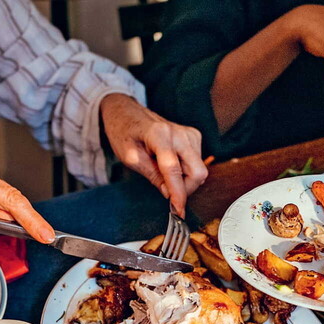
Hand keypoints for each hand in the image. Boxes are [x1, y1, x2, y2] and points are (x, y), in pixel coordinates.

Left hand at [100, 93, 206, 216]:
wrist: (127, 113)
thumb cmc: (124, 133)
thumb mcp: (130, 157)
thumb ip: (152, 175)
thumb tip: (170, 194)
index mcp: (159, 135)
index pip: (173, 169)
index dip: (178, 193)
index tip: (179, 210)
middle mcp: (179, 132)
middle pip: (197, 171)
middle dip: (185, 188)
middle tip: (168, 193)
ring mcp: (189, 133)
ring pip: (199, 169)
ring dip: (184, 179)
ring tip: (162, 171)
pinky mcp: (194, 135)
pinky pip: (198, 162)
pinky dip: (186, 170)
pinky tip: (170, 164)